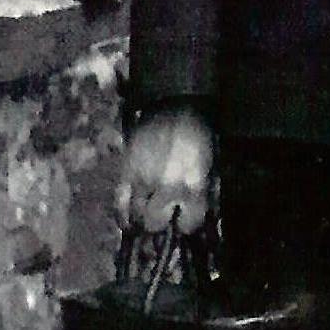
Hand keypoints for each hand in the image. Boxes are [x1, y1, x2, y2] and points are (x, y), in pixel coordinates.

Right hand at [116, 110, 215, 234]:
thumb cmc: (198, 138)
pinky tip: (127, 222)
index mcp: (193, 185)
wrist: (175, 106)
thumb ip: (202, 195)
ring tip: (148, 213)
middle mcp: (167, 186)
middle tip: (164, 214)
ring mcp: (144, 179)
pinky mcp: (126, 170)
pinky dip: (122, 215)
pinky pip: (120, 202)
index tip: (184, 220)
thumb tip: (191, 218)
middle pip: (156, 223)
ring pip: (136, 215)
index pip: (188, 223)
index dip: (186, 224)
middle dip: (160, 221)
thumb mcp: (210, 168)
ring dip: (142, 217)